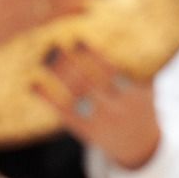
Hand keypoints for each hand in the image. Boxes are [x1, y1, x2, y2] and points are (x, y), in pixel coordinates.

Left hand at [35, 42, 159, 169]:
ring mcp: (99, 121)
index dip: (95, 56)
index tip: (79, 39)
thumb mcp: (145, 88)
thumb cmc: (140, 106)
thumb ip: (135, 64)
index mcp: (133, 95)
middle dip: (73, 63)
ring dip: (58, 77)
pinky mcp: (85, 131)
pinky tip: (33, 84)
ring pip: (74, 98)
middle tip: (57, 43)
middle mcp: (116, 109)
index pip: (112, 73)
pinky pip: (63, 113)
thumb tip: (123, 29)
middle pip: (90, 84)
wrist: (141, 147)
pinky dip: (47, 98)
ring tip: (44, 58)